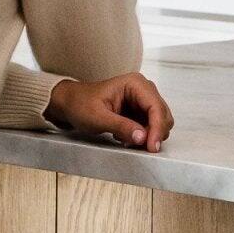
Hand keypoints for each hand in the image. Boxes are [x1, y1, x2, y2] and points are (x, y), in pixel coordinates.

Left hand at [45, 73, 173, 151]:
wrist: (71, 103)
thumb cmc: (81, 106)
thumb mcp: (98, 118)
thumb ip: (120, 127)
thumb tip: (142, 137)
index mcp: (135, 84)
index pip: (155, 106)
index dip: (157, 128)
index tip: (152, 147)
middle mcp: (143, 89)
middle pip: (162, 114)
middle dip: (156, 133)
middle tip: (142, 149)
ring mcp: (143, 100)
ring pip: (159, 121)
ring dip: (150, 136)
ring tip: (128, 142)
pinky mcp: (139, 111)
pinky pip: (150, 126)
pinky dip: (144, 136)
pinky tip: (127, 140)